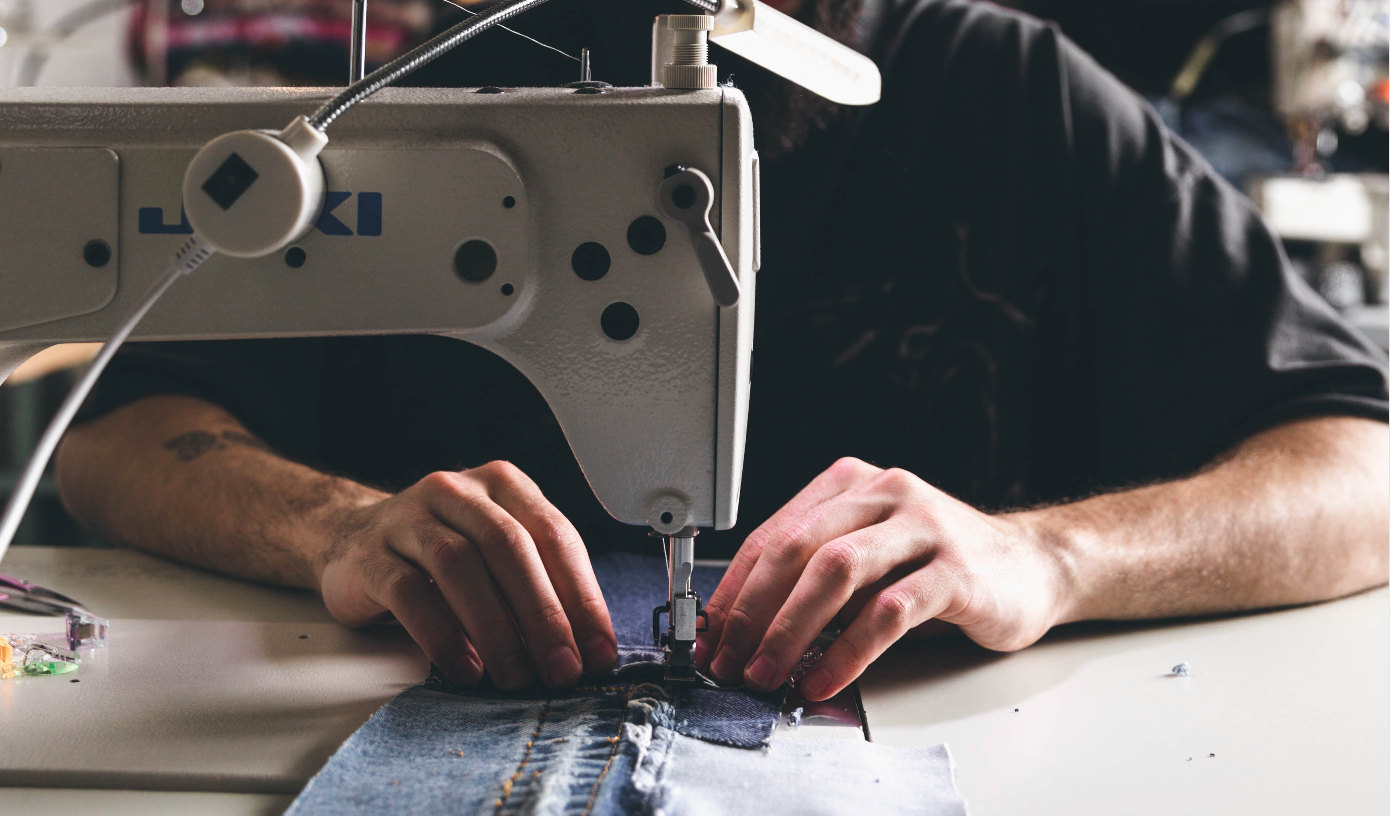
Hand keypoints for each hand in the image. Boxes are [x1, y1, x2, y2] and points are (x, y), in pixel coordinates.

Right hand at [313, 462, 616, 689]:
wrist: (351, 542)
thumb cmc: (441, 555)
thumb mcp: (496, 554)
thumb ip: (539, 585)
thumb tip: (586, 649)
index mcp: (502, 485)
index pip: (554, 536)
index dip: (582, 596)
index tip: (597, 650)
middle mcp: (456, 492)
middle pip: (509, 548)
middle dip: (543, 615)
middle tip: (561, 668)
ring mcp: (408, 518)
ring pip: (459, 565)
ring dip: (495, 628)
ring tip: (515, 675)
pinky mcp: (369, 555)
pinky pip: (409, 593)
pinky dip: (442, 635)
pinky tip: (465, 667)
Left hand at [697, 457, 1073, 699]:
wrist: (1031, 566)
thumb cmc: (939, 564)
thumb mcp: (869, 556)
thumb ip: (816, 576)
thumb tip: (747, 628)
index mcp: (851, 484)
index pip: (773, 533)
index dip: (735, 589)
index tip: (713, 635)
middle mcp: (884, 492)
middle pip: (796, 548)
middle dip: (754, 611)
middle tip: (732, 659)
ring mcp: (923, 526)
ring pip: (836, 571)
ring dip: (791, 629)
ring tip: (769, 672)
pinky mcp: (955, 570)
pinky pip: (888, 611)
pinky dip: (849, 651)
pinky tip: (827, 678)